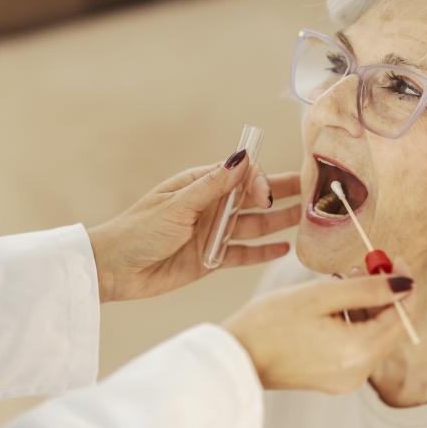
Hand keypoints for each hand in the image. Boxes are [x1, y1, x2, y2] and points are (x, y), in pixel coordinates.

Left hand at [87, 153, 301, 301]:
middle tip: (313, 193)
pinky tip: (284, 248)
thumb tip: (242, 157)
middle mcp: (210, 206)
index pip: (241, 176)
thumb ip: (213, 186)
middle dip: (281, 195)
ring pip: (253, 225)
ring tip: (307, 222)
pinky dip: (262, 251)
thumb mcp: (177, 206)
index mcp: (200, 185)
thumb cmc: (138, 230)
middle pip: (253, 198)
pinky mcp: (210, 259)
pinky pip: (243, 253)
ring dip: (278, 222)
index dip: (260, 183)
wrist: (113, 270)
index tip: (267, 196)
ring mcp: (212, 232)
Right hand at [223, 261, 414, 393]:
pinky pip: (358, 346)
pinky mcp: (335, 379)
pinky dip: (354, 322)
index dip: (404, 285)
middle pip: (390, 327)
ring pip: (374, 336)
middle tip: (365, 264)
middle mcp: (360, 372)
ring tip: (344, 279)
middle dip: (383, 294)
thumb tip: (406, 283)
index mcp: (359, 352)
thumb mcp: (320, 296)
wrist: (235, 359)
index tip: (396, 259)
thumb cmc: (270, 324)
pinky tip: (334, 304)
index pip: (402, 316)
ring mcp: (347, 379)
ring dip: (367, 306)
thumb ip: (368, 289)